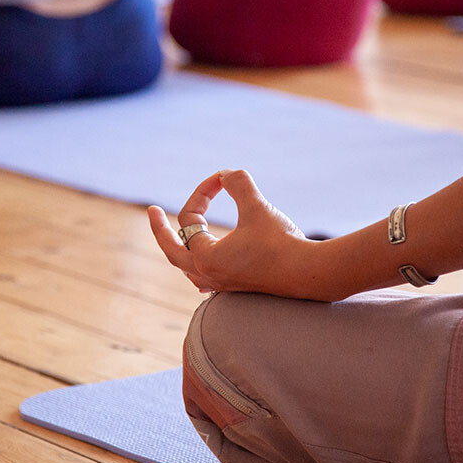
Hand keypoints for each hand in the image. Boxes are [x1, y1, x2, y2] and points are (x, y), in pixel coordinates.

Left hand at [148, 169, 326, 298]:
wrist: (309, 274)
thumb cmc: (282, 242)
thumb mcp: (257, 206)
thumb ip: (238, 183)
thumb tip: (226, 173)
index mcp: (206, 257)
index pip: (191, 218)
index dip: (203, 191)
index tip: (222, 178)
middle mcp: (209, 275)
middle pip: (172, 251)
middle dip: (160, 229)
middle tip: (153, 212)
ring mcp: (222, 285)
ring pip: (188, 269)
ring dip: (180, 250)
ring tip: (177, 239)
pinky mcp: (237, 289)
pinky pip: (205, 281)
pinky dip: (198, 269)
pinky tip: (202, 270)